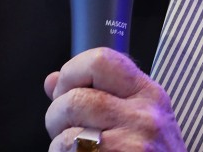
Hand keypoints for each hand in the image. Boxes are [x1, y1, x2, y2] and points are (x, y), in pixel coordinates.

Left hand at [44, 47, 186, 150]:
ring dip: (59, 143)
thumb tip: (53, 81)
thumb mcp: (138, 118)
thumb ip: (99, 94)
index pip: (101, 60)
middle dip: (56, 115)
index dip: (72, 71)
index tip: (65, 89)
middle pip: (76, 99)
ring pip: (68, 134)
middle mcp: (145, 116)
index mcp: (149, 94)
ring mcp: (134, 145)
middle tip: (61, 127)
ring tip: (73, 149)